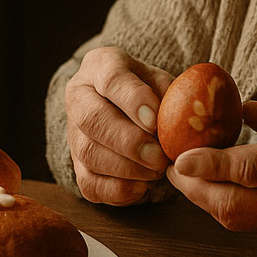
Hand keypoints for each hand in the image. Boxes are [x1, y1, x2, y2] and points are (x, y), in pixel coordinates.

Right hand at [65, 47, 173, 204]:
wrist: (126, 106)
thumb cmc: (150, 91)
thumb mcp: (163, 81)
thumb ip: (172, 95)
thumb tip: (184, 120)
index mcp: (100, 65)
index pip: (111, 78)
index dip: (133, 100)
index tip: (156, 122)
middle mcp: (78, 96)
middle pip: (92, 119)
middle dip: (128, 142)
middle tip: (159, 157)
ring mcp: (73, 131)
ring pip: (88, 153)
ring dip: (125, 168)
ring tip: (155, 171)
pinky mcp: (76, 162)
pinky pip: (88, 183)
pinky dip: (115, 190)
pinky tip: (140, 187)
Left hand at [165, 98, 256, 233]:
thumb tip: (233, 109)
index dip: (215, 166)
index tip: (180, 156)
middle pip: (236, 205)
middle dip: (194, 187)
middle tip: (168, 161)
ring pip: (236, 220)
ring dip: (202, 199)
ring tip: (182, 171)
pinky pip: (245, 223)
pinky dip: (218, 206)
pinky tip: (207, 184)